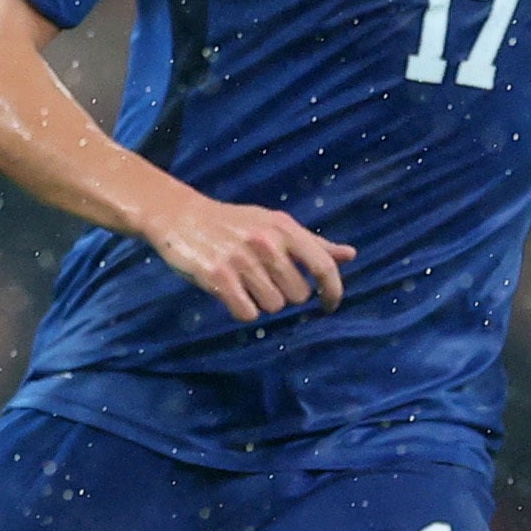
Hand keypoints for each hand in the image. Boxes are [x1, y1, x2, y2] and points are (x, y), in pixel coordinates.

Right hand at [144, 190, 353, 321]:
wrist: (180, 217)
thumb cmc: (234, 223)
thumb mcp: (274, 224)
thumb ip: (312, 243)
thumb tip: (350, 255)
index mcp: (284, 228)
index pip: (323, 266)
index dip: (333, 291)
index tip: (330, 306)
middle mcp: (266, 243)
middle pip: (298, 295)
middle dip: (286, 296)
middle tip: (267, 283)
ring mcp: (241, 260)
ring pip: (273, 306)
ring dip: (262, 303)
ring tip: (246, 285)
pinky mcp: (217, 277)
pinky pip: (247, 314)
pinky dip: (243, 311)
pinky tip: (233, 295)